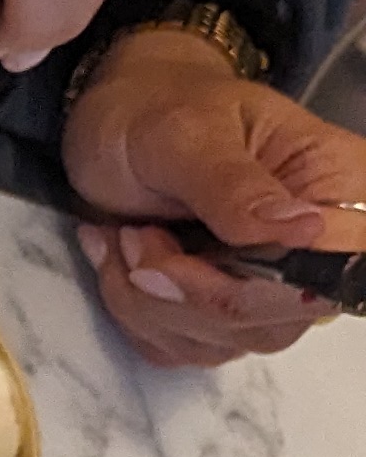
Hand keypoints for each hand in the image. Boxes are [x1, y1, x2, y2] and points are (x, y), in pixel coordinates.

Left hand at [64, 26, 365, 365]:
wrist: (122, 121)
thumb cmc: (160, 110)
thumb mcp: (187, 133)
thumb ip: (235, 184)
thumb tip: (303, 228)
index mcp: (338, 190)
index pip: (329, 273)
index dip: (252, 289)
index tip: (169, 256)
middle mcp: (318, 248)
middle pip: (272, 321)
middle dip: (178, 294)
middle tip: (132, 236)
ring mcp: (272, 286)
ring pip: (221, 341)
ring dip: (146, 302)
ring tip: (122, 237)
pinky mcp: (226, 309)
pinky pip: (184, 346)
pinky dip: (136, 313)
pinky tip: (119, 262)